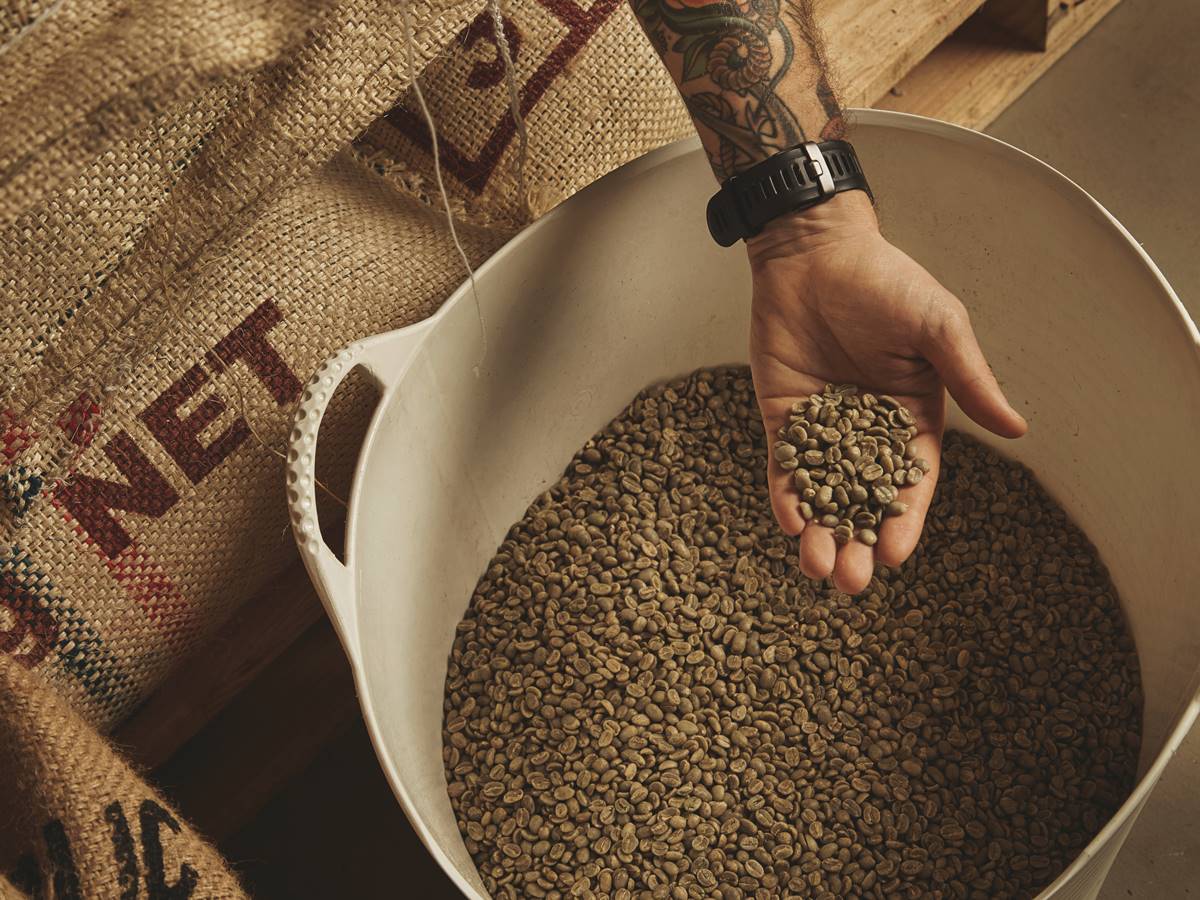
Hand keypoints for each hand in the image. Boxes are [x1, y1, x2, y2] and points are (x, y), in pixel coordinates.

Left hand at [747, 191, 1026, 593]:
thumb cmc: (885, 282)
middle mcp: (868, 433)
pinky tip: (786, 522)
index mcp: (913, 418)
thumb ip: (969, 379)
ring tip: (816, 567)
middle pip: (863, 501)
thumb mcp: (938, 326)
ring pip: (821, 495)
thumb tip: (1017, 429)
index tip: (896, 556)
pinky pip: (782, 467)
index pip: (911, 483)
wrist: (813, 253)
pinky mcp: (782, 419)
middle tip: (850, 581)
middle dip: (857, 543)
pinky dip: (785, 495)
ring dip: (818, 533)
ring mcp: (822, 429)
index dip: (903, 521)